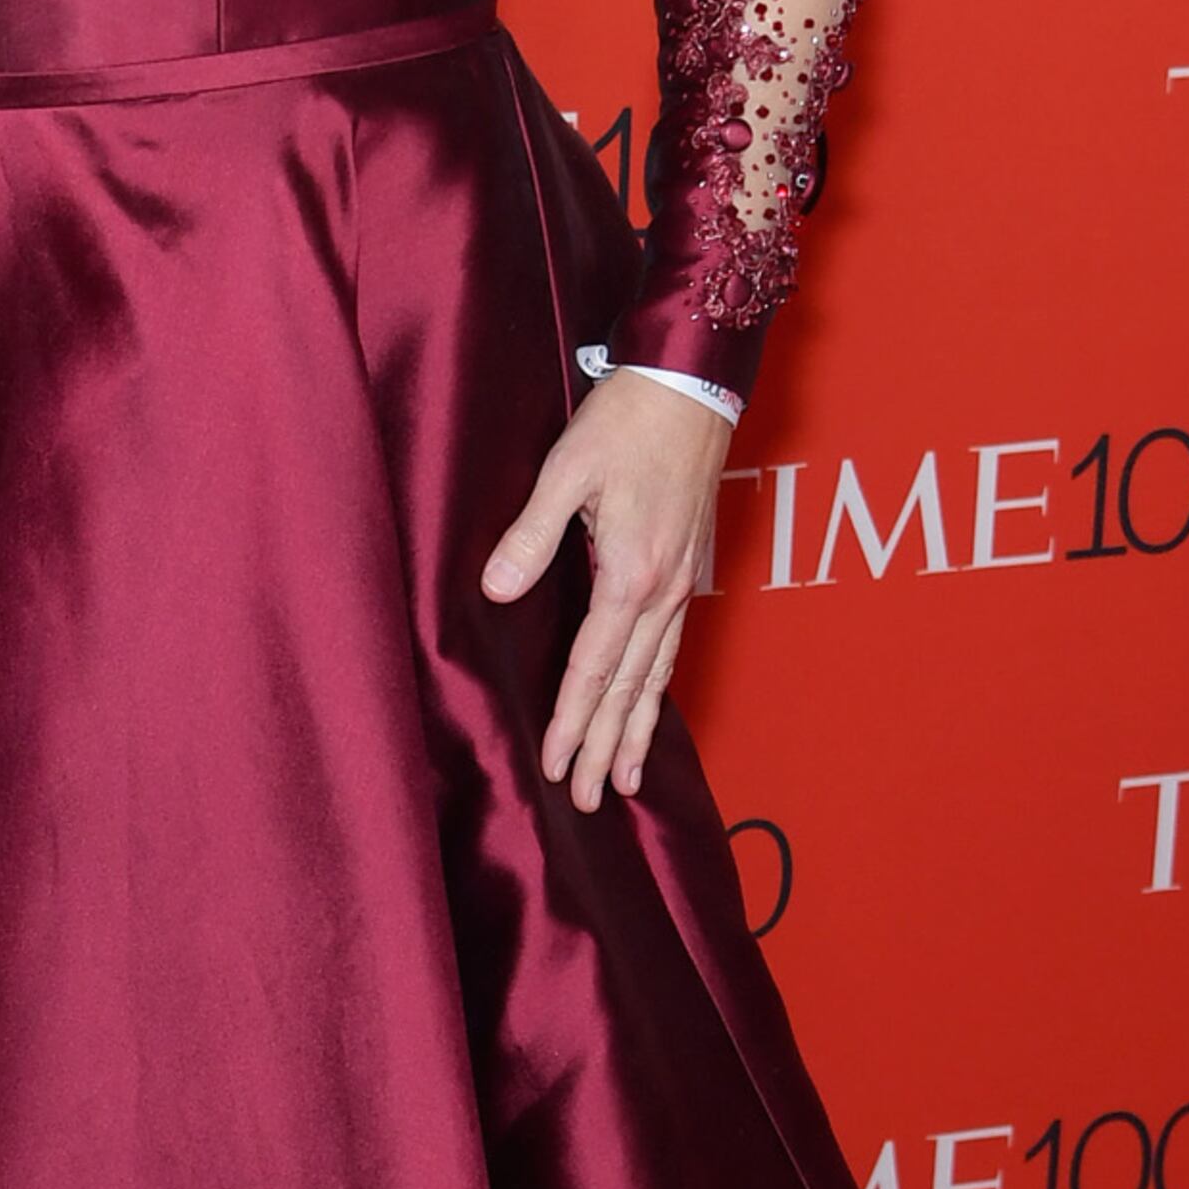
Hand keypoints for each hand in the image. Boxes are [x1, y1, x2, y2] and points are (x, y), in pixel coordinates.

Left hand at [478, 373, 728, 813]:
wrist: (692, 385)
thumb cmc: (628, 420)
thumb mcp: (567, 470)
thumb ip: (531, 535)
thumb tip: (496, 590)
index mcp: (631, 575)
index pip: (594, 669)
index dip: (573, 722)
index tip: (556, 767)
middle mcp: (663, 593)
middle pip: (630, 689)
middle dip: (607, 749)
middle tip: (589, 802)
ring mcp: (681, 585)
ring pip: (657, 677)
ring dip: (639, 732)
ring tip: (627, 781)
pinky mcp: (688, 571)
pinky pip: (672, 649)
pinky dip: (659, 690)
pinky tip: (651, 708)